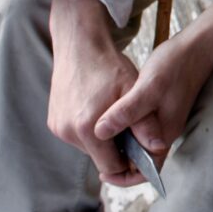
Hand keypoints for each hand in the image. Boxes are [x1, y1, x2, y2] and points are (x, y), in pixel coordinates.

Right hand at [46, 0, 144, 182]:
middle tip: (129, 124)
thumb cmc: (109, 66)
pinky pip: (76, 136)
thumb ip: (145, 122)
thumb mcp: (133, 90)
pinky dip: (89, 129)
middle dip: (116, 147)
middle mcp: (67, 133)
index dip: (129, 159)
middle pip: (99, 158)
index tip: (139, 143)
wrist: (79, 45)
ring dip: (103, 138)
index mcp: (87, 129)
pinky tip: (99, 108)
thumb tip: (159, 147)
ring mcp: (58, 127)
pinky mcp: (53, 121)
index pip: (112, 166)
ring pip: (88, 147)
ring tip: (113, 112)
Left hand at [93, 0, 212, 185]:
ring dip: (121, 145)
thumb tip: (100, 132)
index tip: (101, 172)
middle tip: (95, 152)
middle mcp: (165, 132)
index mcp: (163, 134)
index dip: (123, 176)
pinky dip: (126, 129)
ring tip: (99, 137)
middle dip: (119, 162)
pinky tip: (112, 116)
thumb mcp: (148, 88)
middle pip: (141, 160)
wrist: (197, 46)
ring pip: (139, 143)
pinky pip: (141, 128)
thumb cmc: (175, 66)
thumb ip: (126, 112)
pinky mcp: (162, 108)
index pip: (146, 170)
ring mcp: (164, 120)